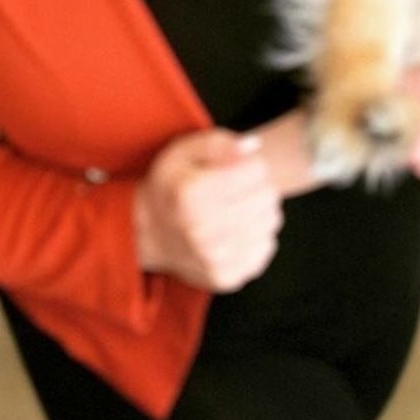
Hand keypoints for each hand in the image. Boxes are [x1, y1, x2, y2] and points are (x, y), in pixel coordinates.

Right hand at [134, 129, 282, 291]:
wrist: (148, 232)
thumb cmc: (172, 185)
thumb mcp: (184, 151)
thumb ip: (219, 142)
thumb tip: (252, 148)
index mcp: (190, 194)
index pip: (257, 169)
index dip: (249, 163)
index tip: (234, 169)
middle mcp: (201, 230)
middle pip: (268, 195)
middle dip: (258, 186)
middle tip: (237, 188)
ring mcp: (214, 258)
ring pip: (271, 221)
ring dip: (259, 210)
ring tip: (236, 208)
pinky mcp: (226, 277)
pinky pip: (267, 247)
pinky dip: (257, 235)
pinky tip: (236, 230)